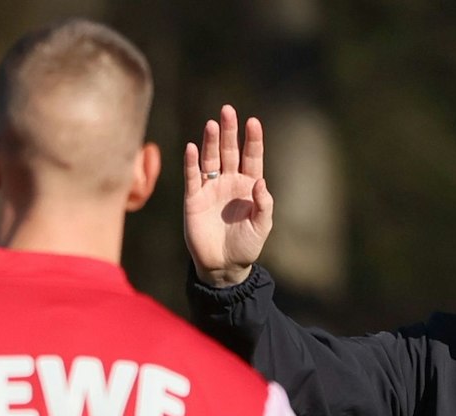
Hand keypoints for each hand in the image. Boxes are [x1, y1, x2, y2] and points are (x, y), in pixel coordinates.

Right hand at [184, 106, 272, 288]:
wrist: (223, 266)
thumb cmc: (246, 246)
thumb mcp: (261, 226)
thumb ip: (264, 204)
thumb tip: (261, 182)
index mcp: (249, 186)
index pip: (252, 157)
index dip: (252, 140)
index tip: (253, 122)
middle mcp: (229, 181)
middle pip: (229, 150)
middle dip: (229, 131)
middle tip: (228, 110)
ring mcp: (211, 188)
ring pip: (210, 159)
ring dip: (210, 142)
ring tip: (211, 124)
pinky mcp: (194, 198)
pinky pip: (192, 177)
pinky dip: (192, 163)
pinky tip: (193, 148)